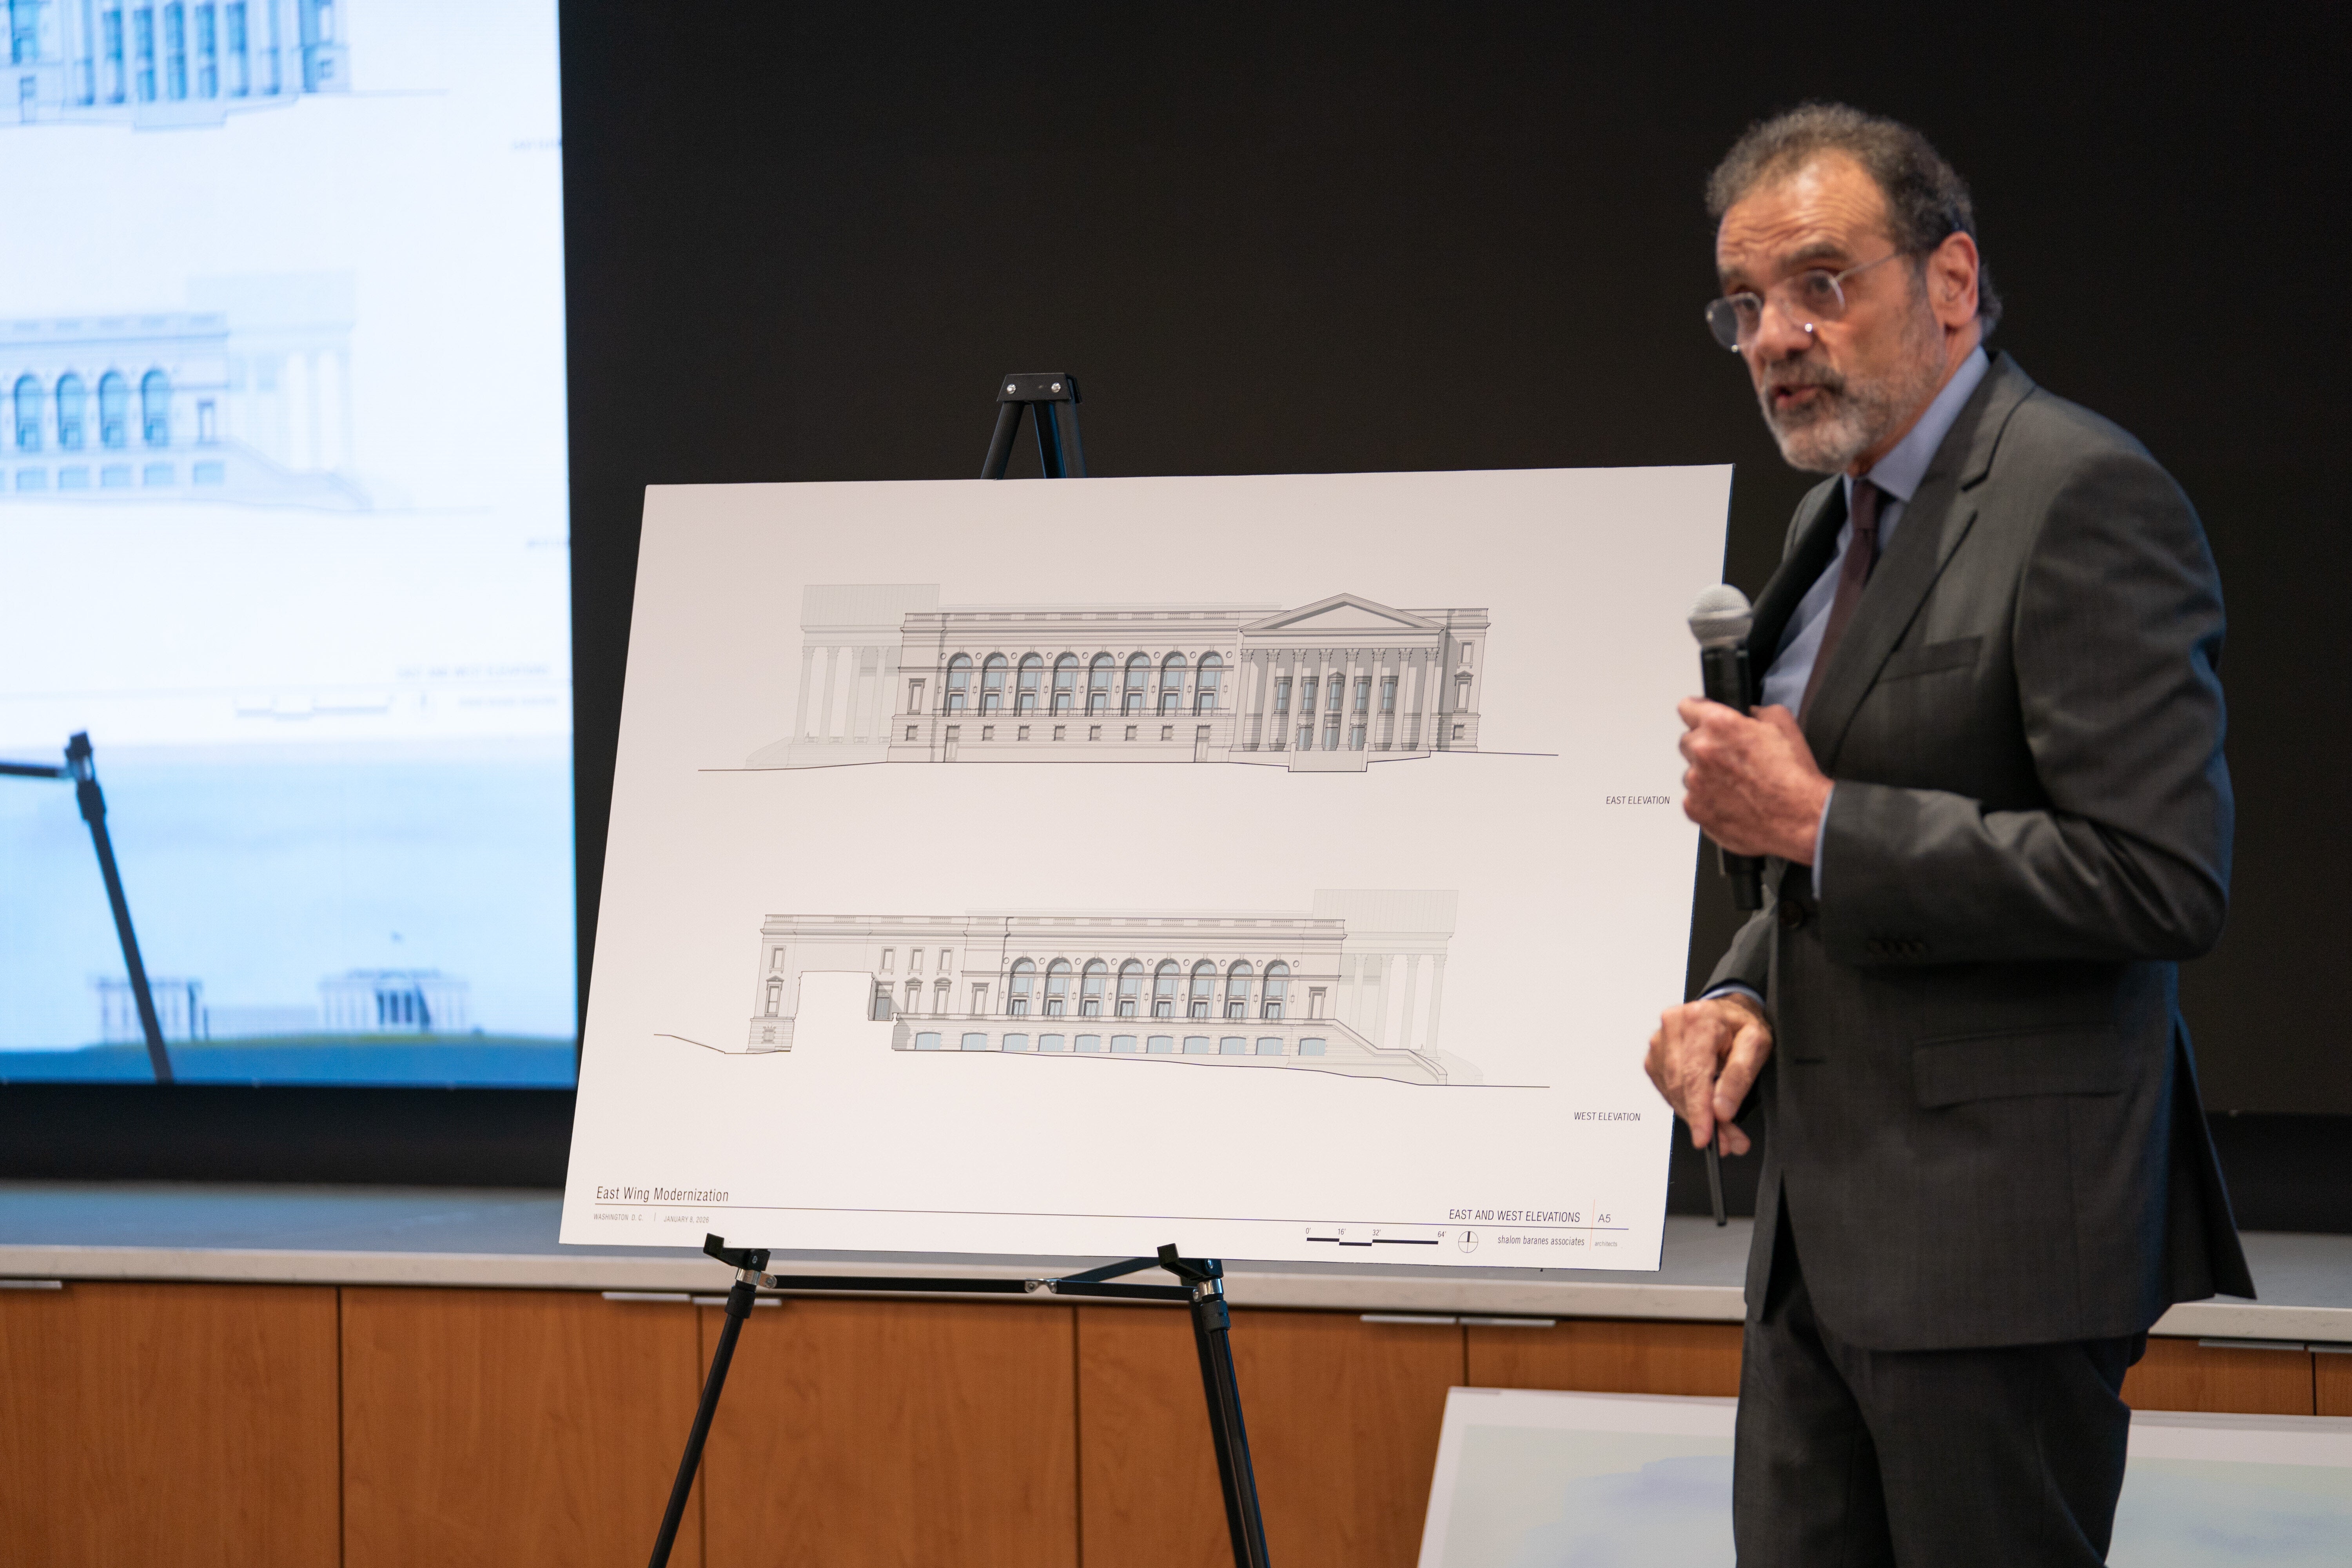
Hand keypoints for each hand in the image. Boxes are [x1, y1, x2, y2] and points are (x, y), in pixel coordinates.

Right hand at [1645, 994, 1771, 1154]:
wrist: (1727, 1012)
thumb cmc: (1741, 1026)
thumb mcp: (1757, 1045)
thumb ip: (1740, 1077)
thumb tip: (1722, 1109)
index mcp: (1700, 1019)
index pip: (1694, 1074)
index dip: (1698, 1110)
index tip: (1704, 1137)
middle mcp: (1673, 1025)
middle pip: (1680, 1086)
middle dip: (1701, 1119)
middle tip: (1726, 1140)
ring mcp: (1659, 1040)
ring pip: (1671, 1091)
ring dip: (1694, 1115)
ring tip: (1720, 1128)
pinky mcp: (1654, 1056)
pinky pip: (1665, 1089)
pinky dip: (1684, 1104)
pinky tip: (1701, 1106)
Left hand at [1678, 699, 1831, 862]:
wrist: (1799, 819)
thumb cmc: (1793, 777)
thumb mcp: (1784, 724)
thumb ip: (1758, 712)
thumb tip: (1750, 713)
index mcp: (1719, 725)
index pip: (1687, 707)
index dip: (1697, 712)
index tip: (1701, 719)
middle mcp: (1702, 751)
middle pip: (1688, 742)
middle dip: (1706, 747)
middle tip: (1731, 760)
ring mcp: (1695, 782)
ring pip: (1691, 772)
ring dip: (1706, 776)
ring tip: (1737, 786)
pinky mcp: (1694, 809)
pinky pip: (1693, 799)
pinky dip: (1707, 800)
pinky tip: (1733, 802)